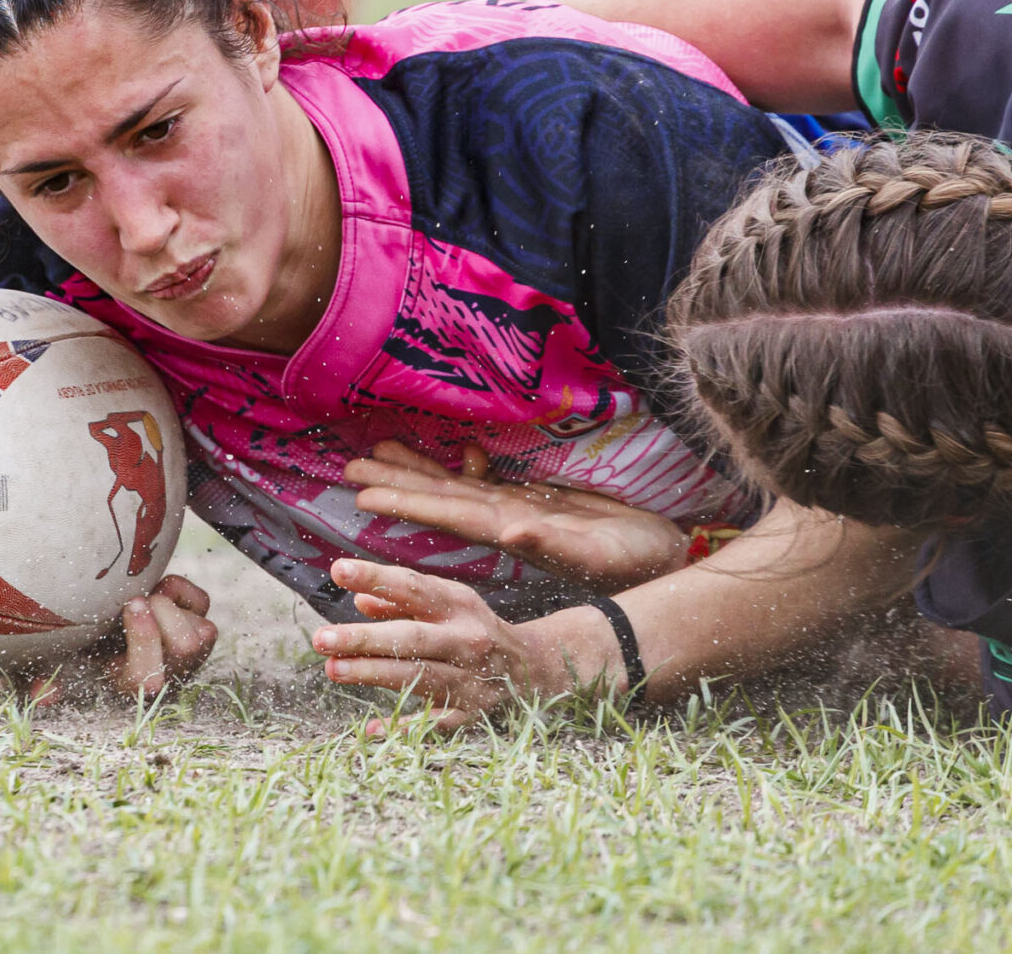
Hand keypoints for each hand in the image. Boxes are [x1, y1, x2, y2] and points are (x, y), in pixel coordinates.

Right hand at [26, 575, 216, 704]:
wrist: (108, 621)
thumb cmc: (83, 646)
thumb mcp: (59, 658)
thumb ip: (45, 676)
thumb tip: (43, 695)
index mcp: (133, 684)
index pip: (151, 676)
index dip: (145, 638)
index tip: (131, 604)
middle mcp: (167, 672)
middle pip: (187, 647)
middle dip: (163, 614)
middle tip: (137, 597)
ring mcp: (190, 651)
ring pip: (201, 631)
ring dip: (171, 606)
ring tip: (147, 598)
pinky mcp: (202, 625)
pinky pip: (202, 603)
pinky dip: (181, 590)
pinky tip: (160, 592)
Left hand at [310, 558, 616, 732]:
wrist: (538, 669)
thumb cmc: (477, 628)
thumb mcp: (448, 603)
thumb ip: (403, 599)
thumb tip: (359, 598)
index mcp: (459, 605)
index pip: (413, 588)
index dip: (376, 577)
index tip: (338, 570)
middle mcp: (467, 640)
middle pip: (412, 638)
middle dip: (365, 639)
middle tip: (321, 638)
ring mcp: (471, 680)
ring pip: (418, 678)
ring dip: (373, 675)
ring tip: (333, 669)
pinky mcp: (473, 715)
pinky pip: (436, 723)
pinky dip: (405, 728)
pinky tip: (370, 729)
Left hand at [346, 440, 690, 592]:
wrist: (663, 560)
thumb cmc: (634, 560)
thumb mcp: (594, 554)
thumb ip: (551, 543)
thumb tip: (512, 532)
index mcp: (513, 531)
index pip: (449, 513)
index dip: (408, 500)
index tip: (364, 492)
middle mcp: (506, 521)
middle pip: (440, 497)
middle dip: (396, 481)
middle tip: (347, 465)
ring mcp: (519, 511)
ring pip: (458, 487)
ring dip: (419, 471)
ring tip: (377, 452)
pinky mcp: (537, 502)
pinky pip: (489, 482)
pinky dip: (465, 468)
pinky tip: (449, 452)